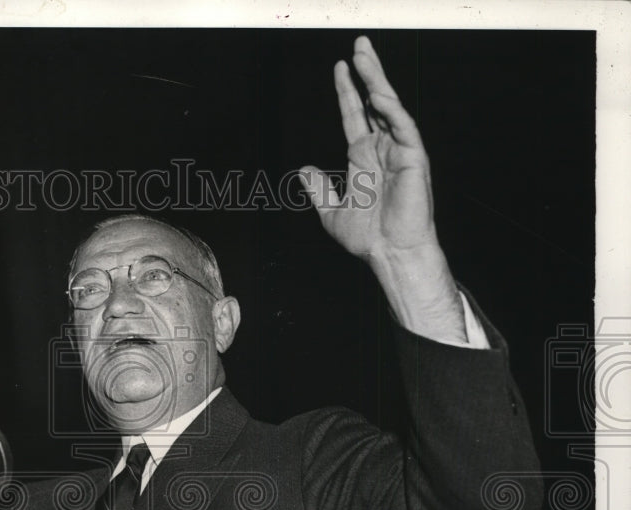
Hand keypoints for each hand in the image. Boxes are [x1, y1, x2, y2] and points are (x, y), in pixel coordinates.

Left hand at [301, 36, 465, 342]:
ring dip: (378, 81)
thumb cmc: (367, 237)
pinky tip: (379, 94)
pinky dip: (392, 110)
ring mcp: (400, 152)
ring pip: (390, 108)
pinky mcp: (414, 159)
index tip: (339, 67)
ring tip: (365, 57)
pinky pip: (404, 128)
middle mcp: (383, 149)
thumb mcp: (331, 212)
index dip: (347, 91)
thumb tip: (304, 171)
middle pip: (375, 102)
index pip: (355, 115)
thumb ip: (318, 189)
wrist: (389, 254)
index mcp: (364, 157)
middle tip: (359, 45)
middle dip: (368, 73)